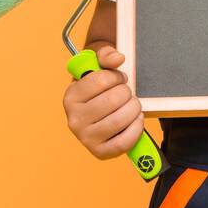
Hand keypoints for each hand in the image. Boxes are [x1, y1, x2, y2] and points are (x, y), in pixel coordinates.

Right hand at [63, 44, 146, 158]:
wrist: (100, 108)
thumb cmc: (99, 87)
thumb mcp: (98, 65)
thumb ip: (107, 55)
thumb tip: (118, 58)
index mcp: (71, 96)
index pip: (100, 80)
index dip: (116, 76)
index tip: (119, 78)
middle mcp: (74, 119)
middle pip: (113, 100)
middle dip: (127, 93)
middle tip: (126, 94)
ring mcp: (86, 138)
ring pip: (120, 120)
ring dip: (134, 109)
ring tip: (132, 106)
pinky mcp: (100, 152)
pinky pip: (124, 142)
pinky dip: (136, 129)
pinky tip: (135, 120)